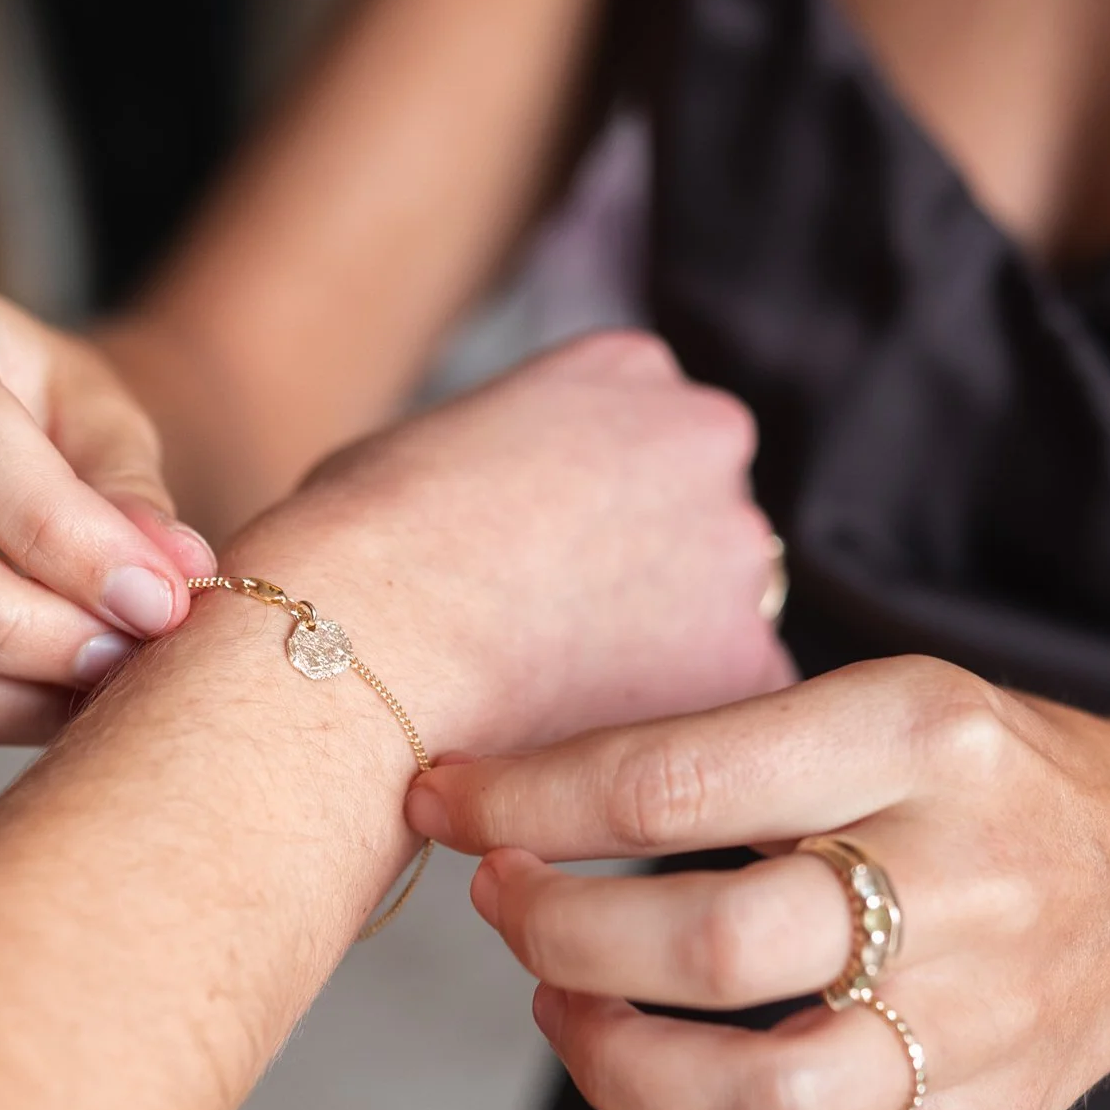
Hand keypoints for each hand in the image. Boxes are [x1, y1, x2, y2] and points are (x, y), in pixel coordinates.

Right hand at [233, 328, 789, 757]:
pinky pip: (725, 709)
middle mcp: (708, 440)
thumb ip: (498, 462)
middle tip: (555, 635)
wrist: (370, 638)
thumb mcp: (417, 444)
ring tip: (554, 697)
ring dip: (663, 655)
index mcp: (628, 368)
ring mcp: (743, 551)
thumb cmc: (357, 546)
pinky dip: (669, 733)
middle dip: (645, 576)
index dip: (590, 510)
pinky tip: (585, 741)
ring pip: (719, 617)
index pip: (645, 434)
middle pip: (698, 520)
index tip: (543, 560)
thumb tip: (483, 515)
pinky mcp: (753, 663)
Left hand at [409, 659, 1109, 1109]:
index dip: (525, 804)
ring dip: (618, 1071)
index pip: (675, 782)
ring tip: (569, 1012)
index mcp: (916, 743)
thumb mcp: (874, 698)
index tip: (445, 803)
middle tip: (506, 904)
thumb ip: (721, 743)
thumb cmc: (979, 776)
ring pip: (768, 1103)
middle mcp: (955, 891)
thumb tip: (506, 795)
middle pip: (713, 949)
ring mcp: (978, 1034)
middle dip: (558, 936)